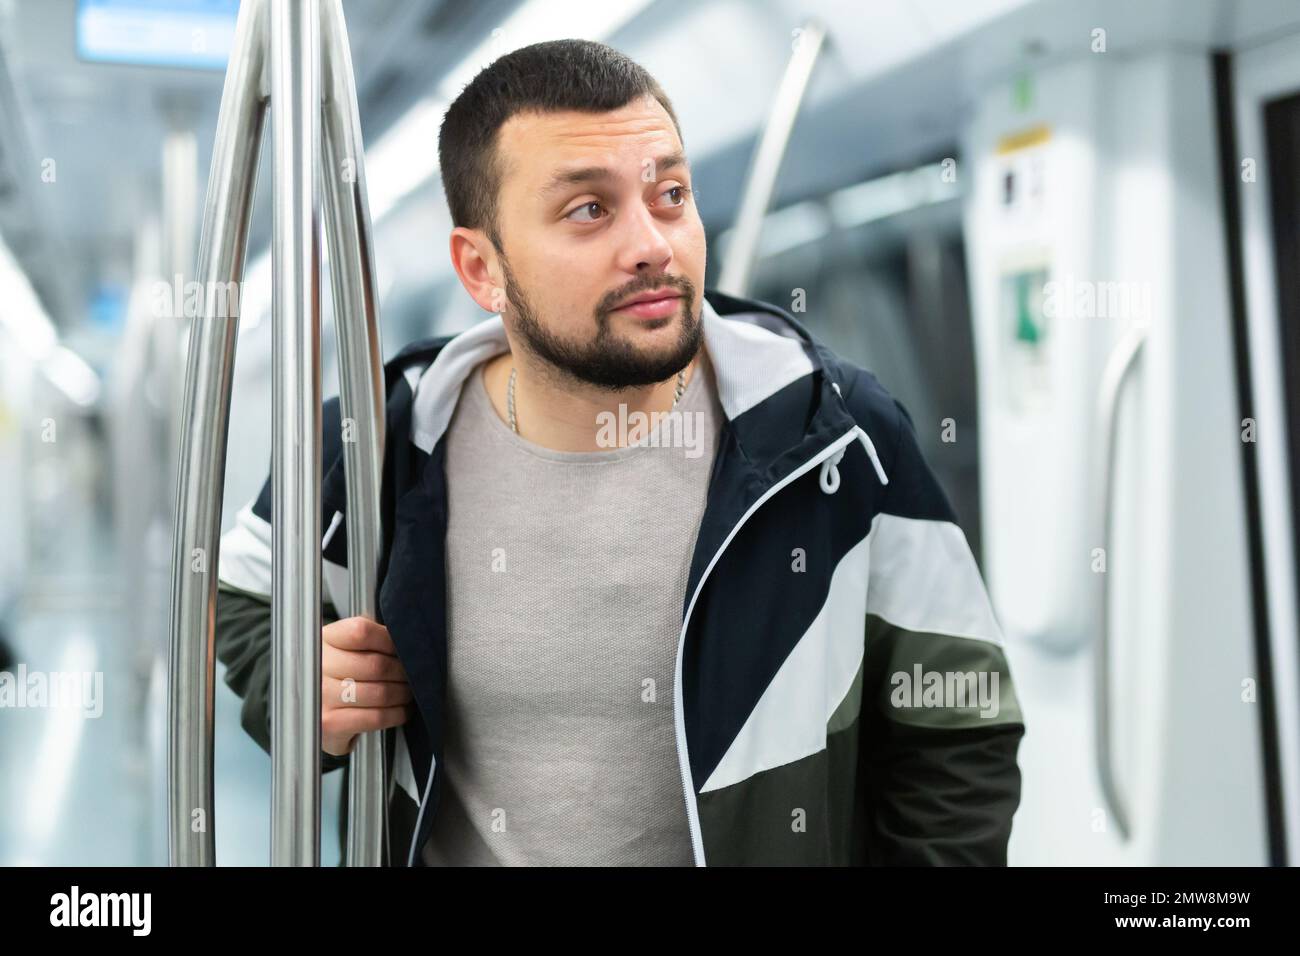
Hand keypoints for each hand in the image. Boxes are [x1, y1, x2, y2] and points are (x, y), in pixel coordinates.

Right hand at [320, 617, 411, 755]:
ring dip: (403, 694)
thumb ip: (370, 636)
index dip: (390, 641)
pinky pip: (376, 717)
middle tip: (410, 674)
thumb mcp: (346, 645)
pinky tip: (399, 709)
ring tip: (406, 691)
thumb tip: (404, 640)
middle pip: (377, 665)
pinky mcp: (330, 723)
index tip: (400, 649)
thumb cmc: (338, 673)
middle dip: (403, 672)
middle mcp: (318, 666)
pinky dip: (396, 714)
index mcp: (324, 639)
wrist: (314, 708)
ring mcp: (322, 696)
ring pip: (381, 693)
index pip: (362, 632)